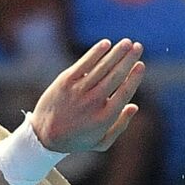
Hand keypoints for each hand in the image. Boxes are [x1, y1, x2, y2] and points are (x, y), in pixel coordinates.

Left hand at [31, 38, 144, 153]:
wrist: (44, 136)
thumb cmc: (77, 139)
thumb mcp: (101, 142)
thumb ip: (120, 125)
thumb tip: (134, 106)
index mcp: (104, 118)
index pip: (124, 93)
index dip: (134, 77)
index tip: (141, 65)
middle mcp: (92, 102)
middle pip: (115, 76)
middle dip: (128, 59)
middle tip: (138, 46)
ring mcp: (78, 91)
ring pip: (102, 67)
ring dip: (116, 52)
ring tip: (127, 42)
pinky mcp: (65, 81)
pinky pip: (84, 63)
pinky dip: (96, 52)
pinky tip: (106, 44)